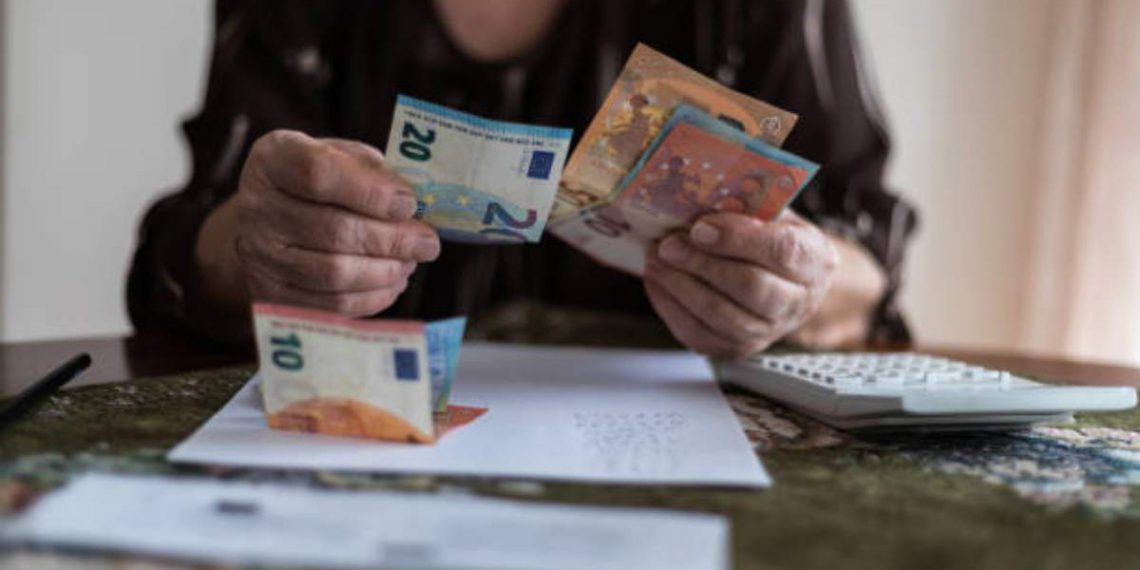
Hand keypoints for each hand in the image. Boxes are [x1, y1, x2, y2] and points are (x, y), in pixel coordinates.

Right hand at [196, 130, 439, 316]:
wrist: (268, 220)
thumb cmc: (317, 182)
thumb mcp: (341, 156)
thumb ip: (372, 171)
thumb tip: (410, 204)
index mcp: (274, 159)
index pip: (319, 174)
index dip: (371, 192)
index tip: (410, 204)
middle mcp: (256, 206)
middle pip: (333, 231)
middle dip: (392, 240)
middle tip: (428, 243)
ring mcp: (258, 255)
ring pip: (334, 274)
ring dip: (385, 271)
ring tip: (411, 262)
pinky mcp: (270, 295)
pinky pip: (330, 305)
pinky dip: (372, 297)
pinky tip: (393, 282)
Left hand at [644, 212, 838, 358]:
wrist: (784, 282)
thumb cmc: (772, 239)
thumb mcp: (771, 213)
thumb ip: (743, 207)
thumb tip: (695, 200)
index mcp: (814, 260)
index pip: (782, 251)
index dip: (737, 239)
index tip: (700, 227)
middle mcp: (798, 302)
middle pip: (751, 288)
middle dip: (702, 264)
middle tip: (667, 245)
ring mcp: (768, 331)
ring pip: (722, 316)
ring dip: (680, 286)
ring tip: (655, 260)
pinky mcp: (737, 348)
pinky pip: (699, 335)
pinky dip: (671, 308)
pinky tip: (657, 283)